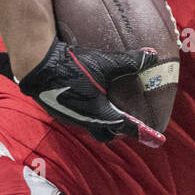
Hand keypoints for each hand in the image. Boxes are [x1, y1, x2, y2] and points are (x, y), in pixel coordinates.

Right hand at [0, 39, 165, 146]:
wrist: (38, 66)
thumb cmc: (73, 65)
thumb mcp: (105, 62)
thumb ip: (131, 61)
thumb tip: (153, 55)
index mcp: (100, 114)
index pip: (126, 128)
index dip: (142, 132)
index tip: (156, 139)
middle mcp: (86, 121)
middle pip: (108, 134)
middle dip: (120, 131)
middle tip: (130, 123)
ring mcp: (70, 118)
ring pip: (92, 128)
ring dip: (103, 123)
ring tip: (111, 111)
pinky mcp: (59, 112)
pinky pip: (79, 120)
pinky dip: (89, 115)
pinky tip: (89, 101)